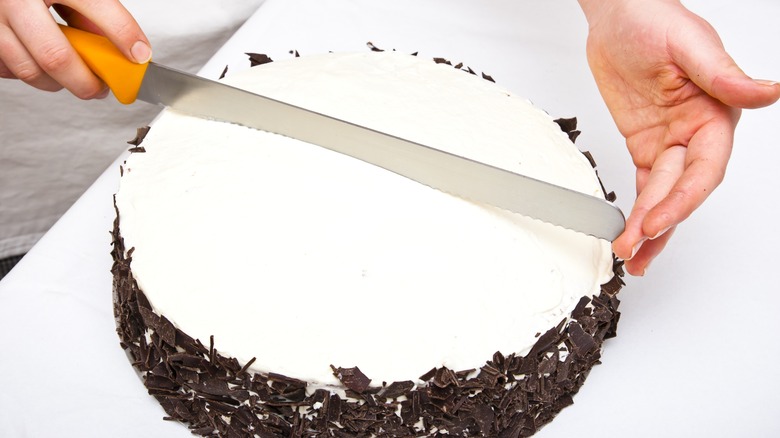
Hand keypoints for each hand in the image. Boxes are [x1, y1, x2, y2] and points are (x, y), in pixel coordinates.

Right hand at [0, 0, 149, 98]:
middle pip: (55, 56)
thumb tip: (123, 45)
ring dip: (59, 83)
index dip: (122, 33)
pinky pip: (8, 69)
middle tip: (102, 87)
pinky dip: (31, 74)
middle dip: (86, 82)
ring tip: (75, 78)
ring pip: (30, 70)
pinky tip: (40, 64)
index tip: (139, 55)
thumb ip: (93, 11)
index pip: (94, 5)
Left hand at [578, 0, 779, 274]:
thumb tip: (766, 93)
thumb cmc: (656, 20)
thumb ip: (722, 74)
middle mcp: (697, 134)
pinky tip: (631, 234)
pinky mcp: (645, 145)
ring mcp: (669, 143)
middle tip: (636, 248)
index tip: (659, 221)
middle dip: (662, 221)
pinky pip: (644, 185)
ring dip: (649, 226)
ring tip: (630, 256)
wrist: (619, 15)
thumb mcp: (689, 43)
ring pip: (663, 195)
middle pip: (683, 189)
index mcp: (716, 114)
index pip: (706, 168)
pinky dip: (639, 209)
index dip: (684, 199)